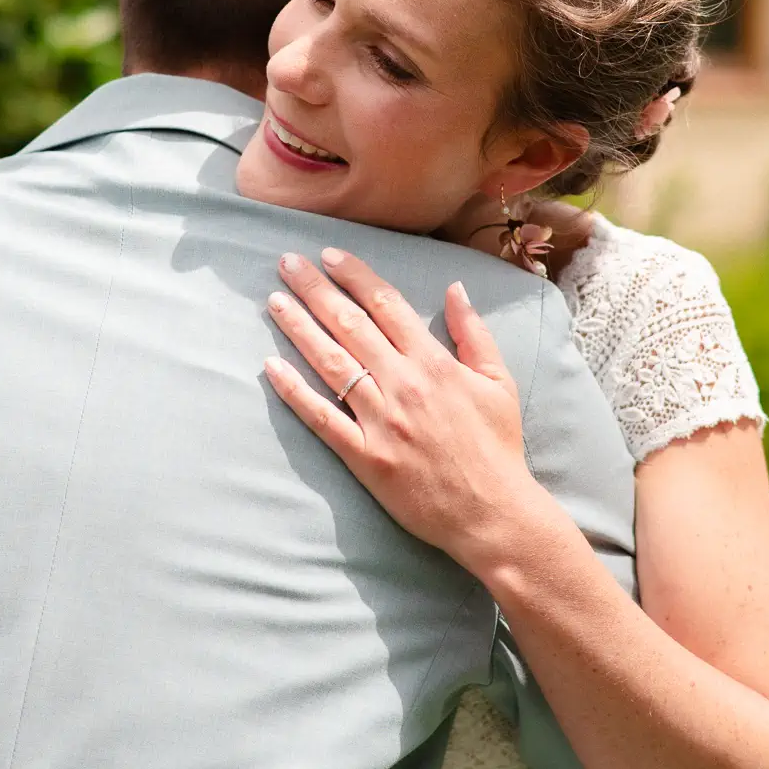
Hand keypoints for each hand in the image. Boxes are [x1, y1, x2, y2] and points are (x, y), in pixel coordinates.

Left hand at [261, 248, 559, 571]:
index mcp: (434, 363)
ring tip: (274, 302)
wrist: (493, 513)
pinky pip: (322, 418)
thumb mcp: (499, 383)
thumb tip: (454, 289)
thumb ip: (473, 334)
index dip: (355, 276)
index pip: (386, 305)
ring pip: (331, 363)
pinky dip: (295, 392)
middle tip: (287, 263)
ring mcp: (380, 421)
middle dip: (315, 290)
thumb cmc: (497, 448)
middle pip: (350, 325)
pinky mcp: (365, 457)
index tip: (330, 255)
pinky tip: (270, 368)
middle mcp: (403, 384)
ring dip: (299, 328)